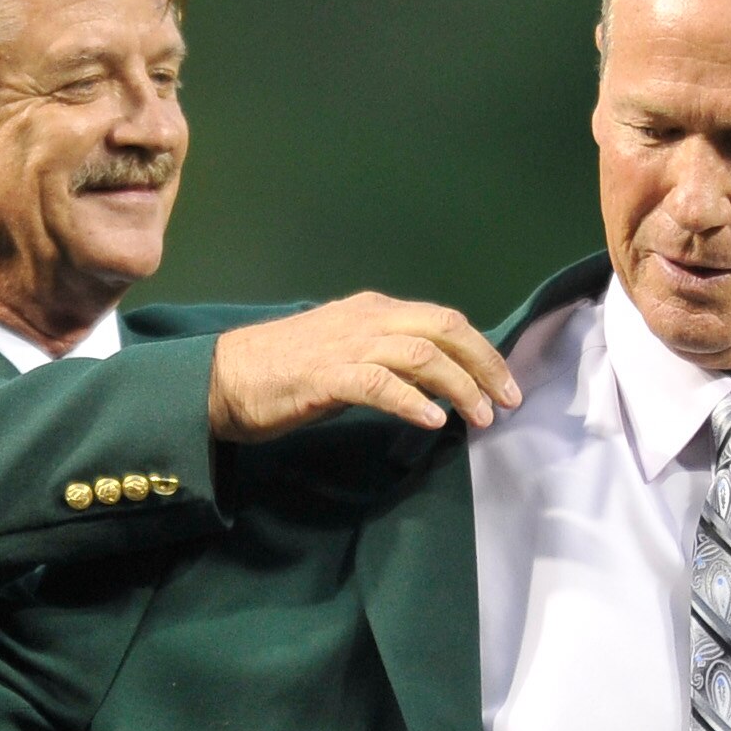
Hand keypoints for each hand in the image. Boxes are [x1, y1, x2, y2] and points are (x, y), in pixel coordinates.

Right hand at [208, 294, 519, 441]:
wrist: (222, 377)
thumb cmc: (284, 372)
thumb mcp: (348, 356)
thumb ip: (390, 362)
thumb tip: (437, 387)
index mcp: (375, 310)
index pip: (444, 322)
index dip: (482, 352)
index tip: (505, 385)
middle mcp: (367, 318)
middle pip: (444, 330)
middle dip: (485, 365)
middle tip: (508, 401)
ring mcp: (346, 343)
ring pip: (420, 355)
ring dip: (459, 387)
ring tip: (480, 417)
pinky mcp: (324, 375)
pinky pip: (378, 383)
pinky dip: (411, 400)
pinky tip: (433, 420)